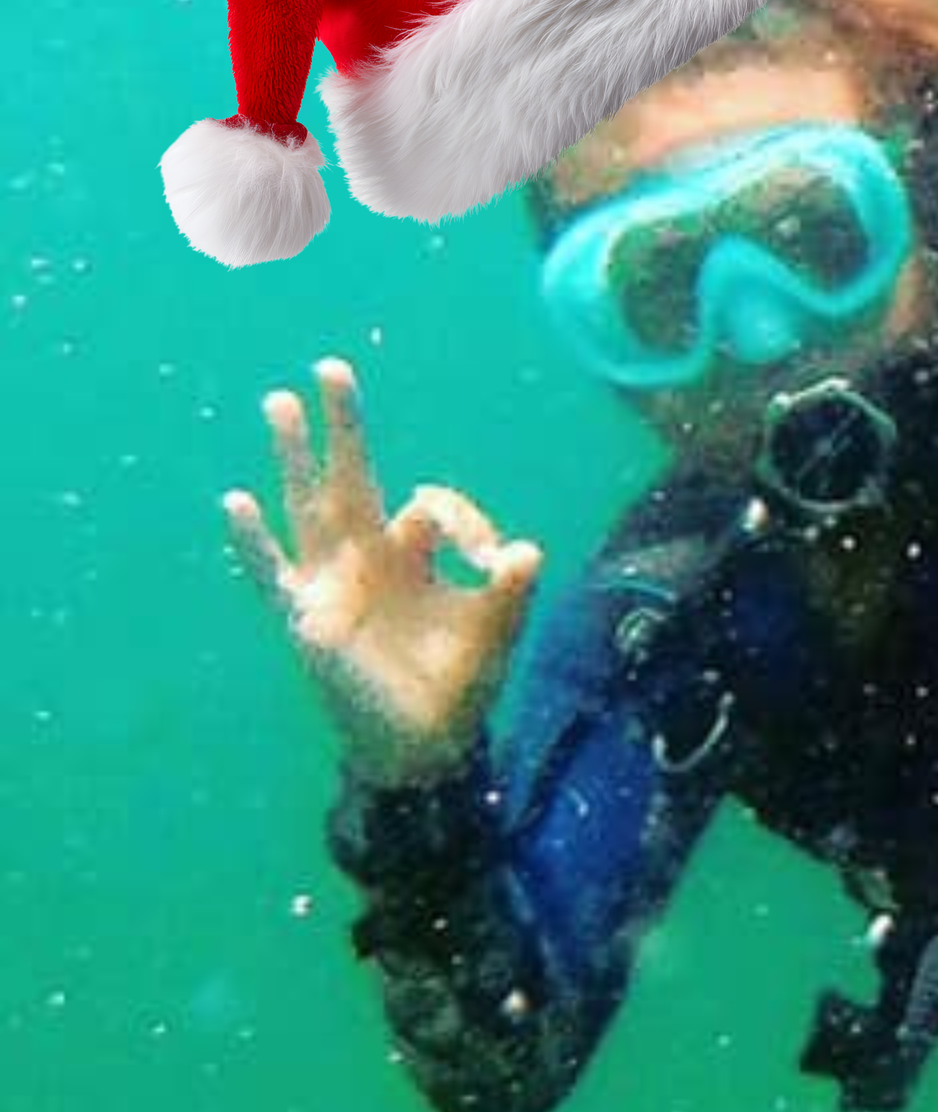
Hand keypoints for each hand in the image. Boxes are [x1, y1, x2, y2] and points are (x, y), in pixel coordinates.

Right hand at [222, 358, 543, 786]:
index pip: (430, 504)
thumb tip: (527, 550)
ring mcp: (332, 582)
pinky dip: (253, 540)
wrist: (422, 743)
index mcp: (417, 555)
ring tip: (280, 402)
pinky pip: (271, 571)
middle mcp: (370, 557)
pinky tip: (235, 501)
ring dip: (294, 457)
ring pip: (308, 506)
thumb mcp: (495, 634)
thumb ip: (510, 593)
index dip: (462, 519)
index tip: (493, 557)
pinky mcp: (305, 617)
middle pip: (353, 477)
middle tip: (332, 367)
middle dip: (345, 427)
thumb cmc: (457, 683)